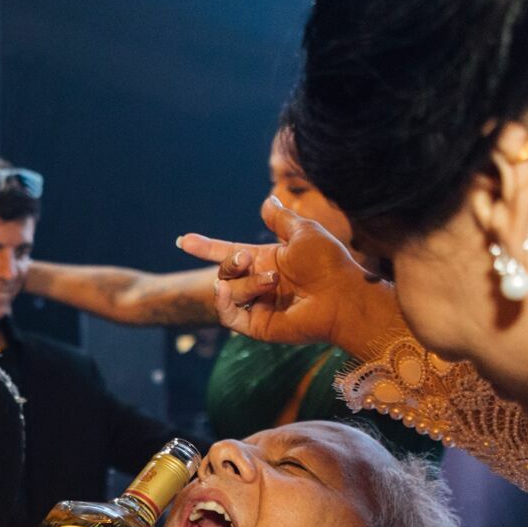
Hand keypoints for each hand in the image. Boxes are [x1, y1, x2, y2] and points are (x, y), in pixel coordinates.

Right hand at [176, 198, 406, 356]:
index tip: (184, 241)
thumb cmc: (329, 262)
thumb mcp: (303, 231)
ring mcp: (257, 306)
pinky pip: (228, 316)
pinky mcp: (257, 326)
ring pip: (227, 291)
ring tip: (270, 280)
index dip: (207, 248)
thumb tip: (267, 200)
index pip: (229, 254)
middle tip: (247, 259)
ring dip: (244, 282)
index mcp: (267, 261)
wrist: (342, 295)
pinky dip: (223, 303)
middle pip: (224, 272)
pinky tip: (227, 291)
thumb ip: (281, 218)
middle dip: (229, 263)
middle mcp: (259, 284)